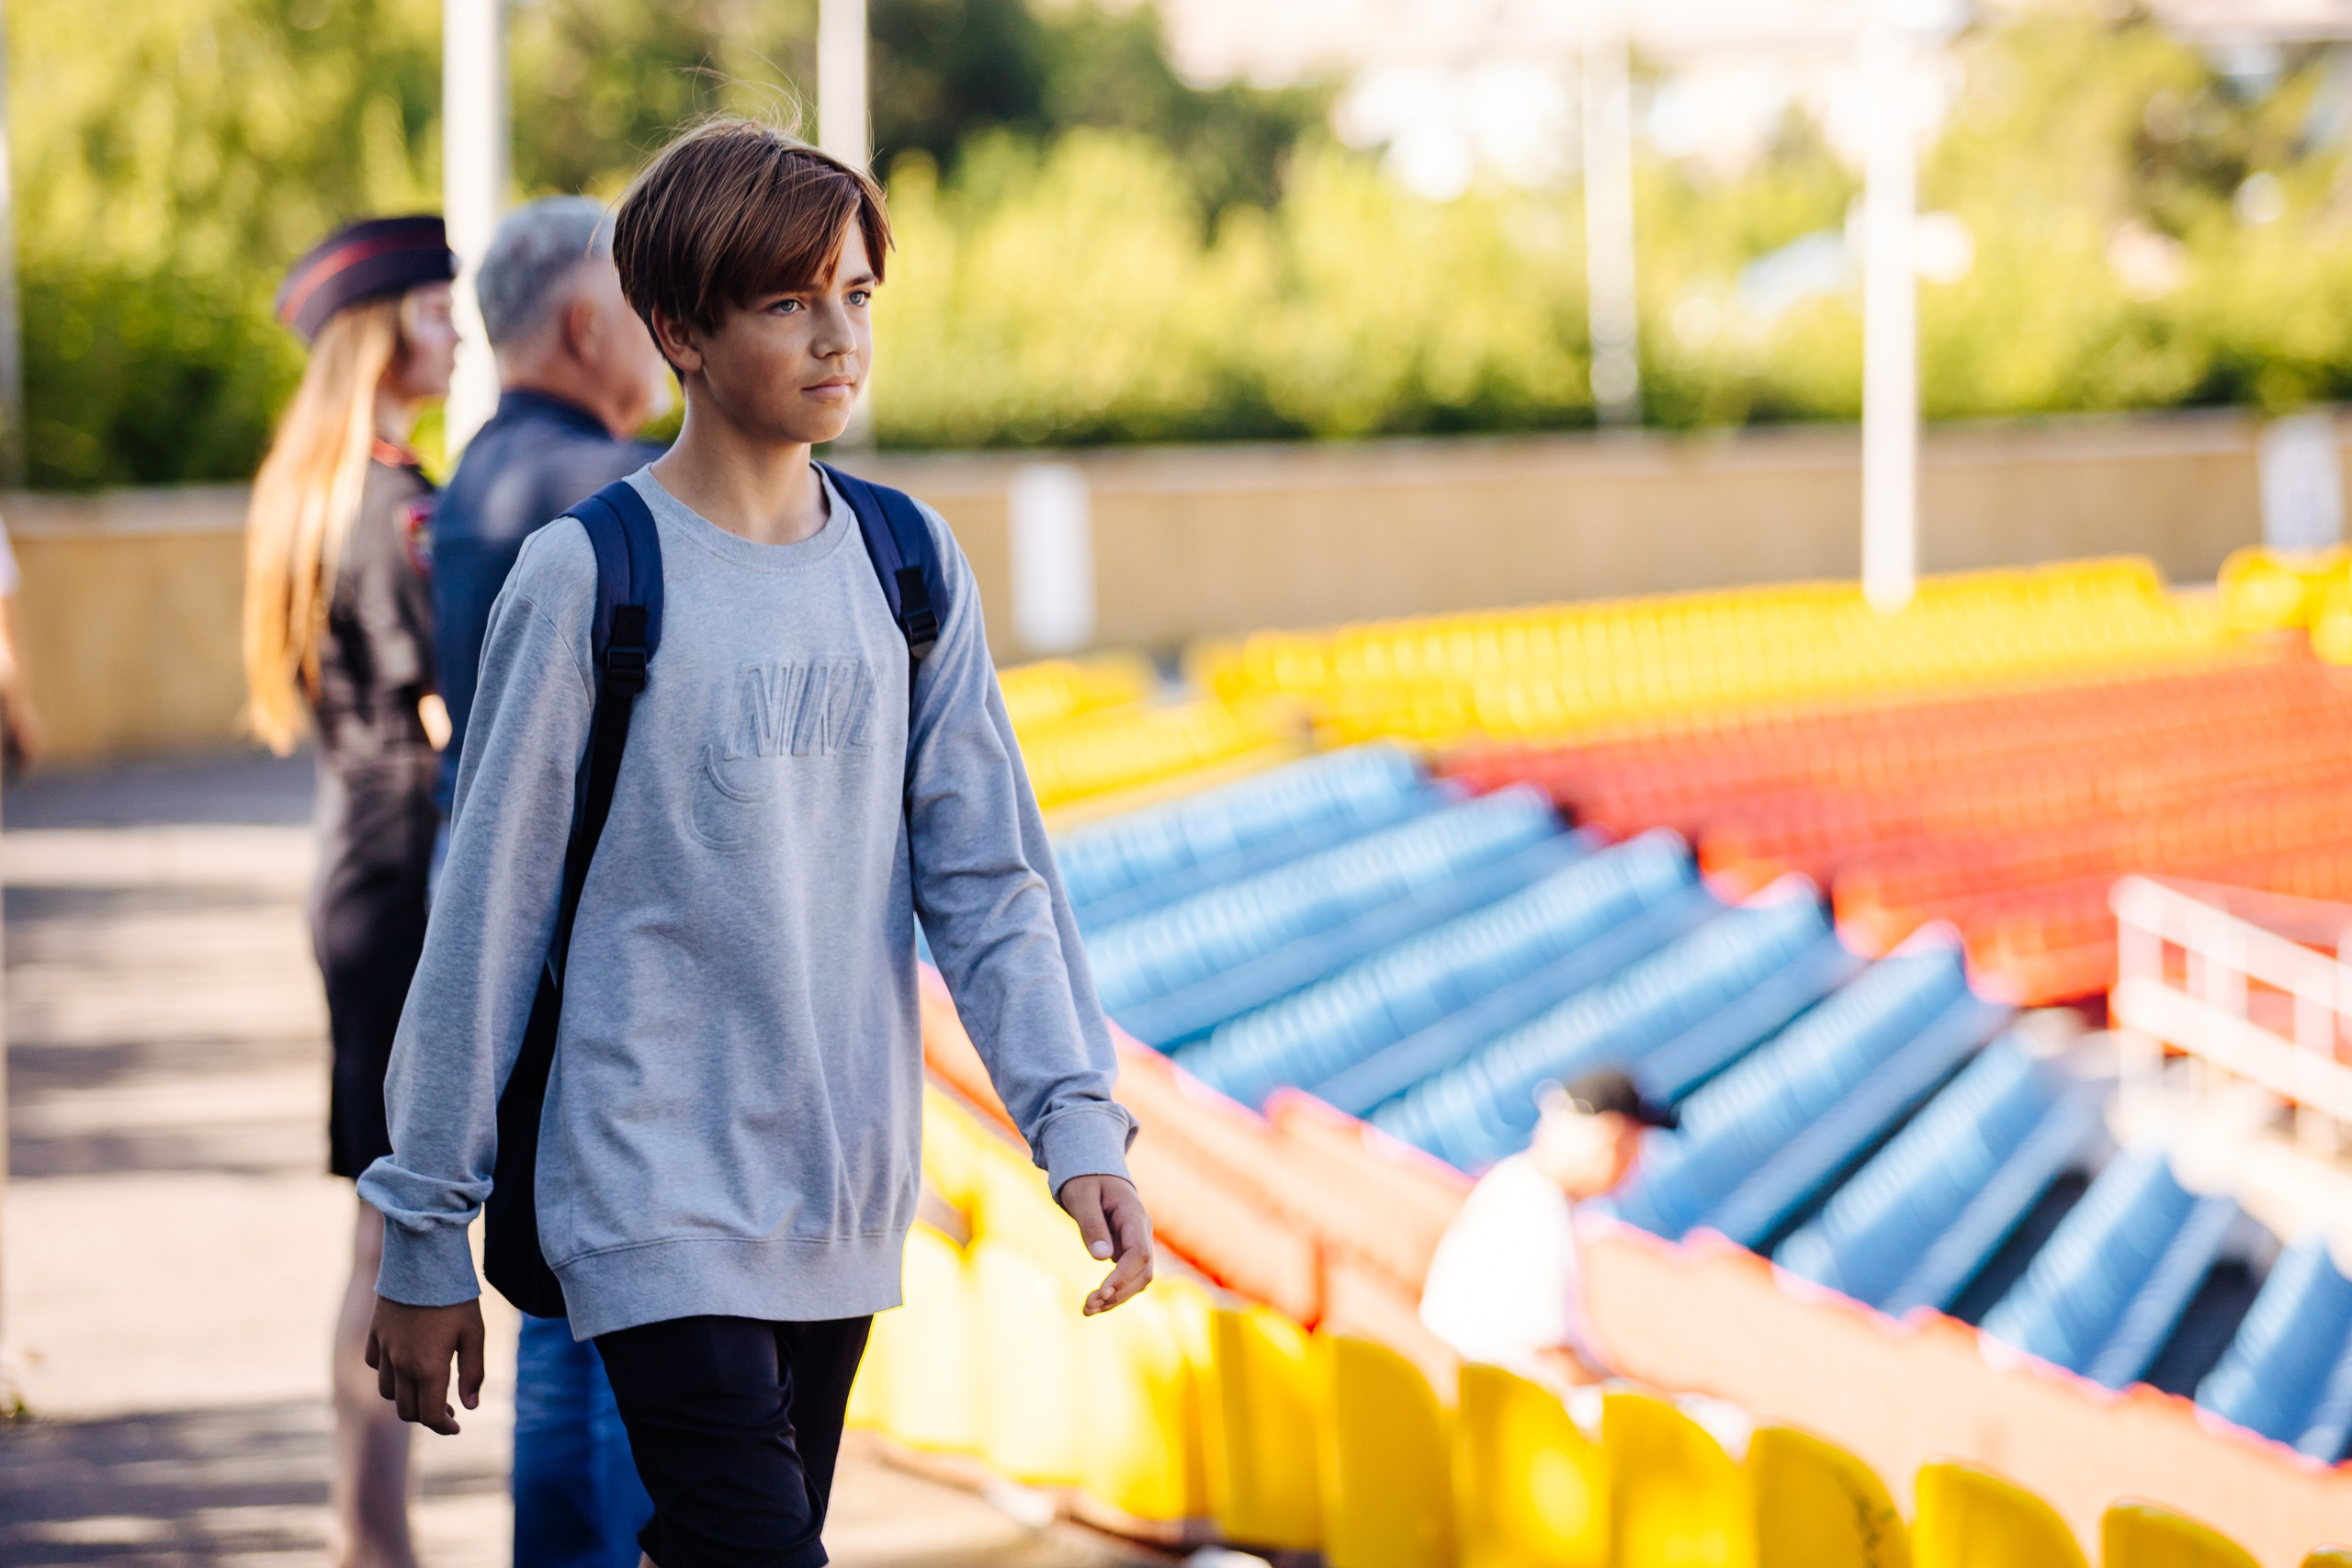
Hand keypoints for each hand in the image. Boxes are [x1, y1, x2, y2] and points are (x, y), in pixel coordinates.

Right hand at [364, 1296, 484, 1433]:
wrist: (424, 1261)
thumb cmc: (455, 1297)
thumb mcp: (474, 1333)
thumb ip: (473, 1372)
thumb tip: (470, 1406)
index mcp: (429, 1369)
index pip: (429, 1416)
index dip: (443, 1427)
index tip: (456, 1426)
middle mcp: (401, 1365)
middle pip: (406, 1409)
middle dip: (426, 1415)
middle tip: (447, 1409)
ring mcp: (384, 1350)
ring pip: (387, 1391)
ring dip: (405, 1396)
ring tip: (426, 1387)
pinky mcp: (375, 1333)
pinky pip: (374, 1364)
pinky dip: (387, 1372)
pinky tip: (403, 1363)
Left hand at [1057, 1173, 1153, 1315]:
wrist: (1094, 1172)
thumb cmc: (1085, 1180)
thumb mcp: (1081, 1195)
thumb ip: (1091, 1224)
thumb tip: (1102, 1257)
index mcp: (1134, 1215)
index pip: (1139, 1254)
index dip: (1123, 1276)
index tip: (1102, 1292)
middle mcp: (1142, 1231)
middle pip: (1143, 1272)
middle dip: (1118, 1293)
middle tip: (1088, 1306)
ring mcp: (1138, 1242)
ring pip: (1139, 1279)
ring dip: (1116, 1298)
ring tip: (1087, 1310)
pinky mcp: (1128, 1251)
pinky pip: (1128, 1277)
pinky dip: (1114, 1293)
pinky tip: (1094, 1304)